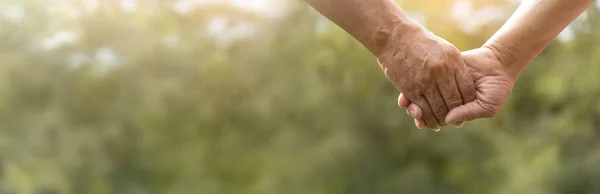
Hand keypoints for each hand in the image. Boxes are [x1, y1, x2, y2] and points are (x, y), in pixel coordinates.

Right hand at [378, 27, 475, 129]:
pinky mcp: (411, 89)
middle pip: (454, 102)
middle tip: (456, 122)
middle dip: (456, 114)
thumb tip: (464, 83)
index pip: (467, 90)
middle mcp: (441, 73)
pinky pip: (422, 108)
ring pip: (439, 108)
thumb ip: (456, 66)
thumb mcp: (445, 49)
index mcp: (453, 62)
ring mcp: (426, 81)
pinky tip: (427, 121)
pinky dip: (426, 118)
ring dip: (441, 119)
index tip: (467, 108)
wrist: (396, 38)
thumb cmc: (421, 43)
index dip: (468, 102)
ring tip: (441, 124)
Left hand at [399, 47, 514, 129]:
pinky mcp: (440, 69)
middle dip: (416, 112)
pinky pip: (424, 76)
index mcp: (453, 110)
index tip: (420, 122)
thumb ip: (468, 113)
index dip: (426, 121)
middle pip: (424, 108)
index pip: (435, 119)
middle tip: (414, 112)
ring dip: (412, 99)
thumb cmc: (496, 89)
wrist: (499, 63)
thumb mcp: (486, 105)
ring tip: (407, 103)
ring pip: (421, 93)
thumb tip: (448, 120)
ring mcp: (441, 83)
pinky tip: (408, 86)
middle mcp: (444, 98)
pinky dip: (414, 82)